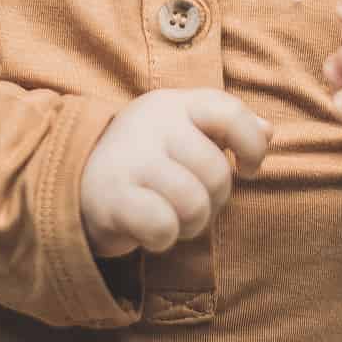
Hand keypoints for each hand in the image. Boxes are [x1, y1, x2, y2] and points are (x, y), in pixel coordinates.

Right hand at [79, 88, 271, 256]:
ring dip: (190, 224)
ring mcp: (131, 159)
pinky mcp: (112, 197)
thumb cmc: (143, 159)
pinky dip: (163, 237)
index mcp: (175, 104)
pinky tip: (150, 231)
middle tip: (192, 204)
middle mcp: (153, 125)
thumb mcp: (182, 131)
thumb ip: (226, 129)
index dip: (251, 145)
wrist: (72, 181)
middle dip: (214, 202)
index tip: (250, 168)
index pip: (229, 112)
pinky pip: (162, 225)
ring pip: (193, 203)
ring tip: (171, 217)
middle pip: (217, 174)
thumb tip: (270, 132)